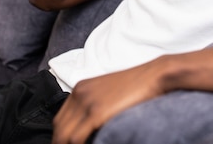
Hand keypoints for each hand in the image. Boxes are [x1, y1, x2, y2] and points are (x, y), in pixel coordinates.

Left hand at [51, 59, 167, 143]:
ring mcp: (87, 102)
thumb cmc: (138, 85)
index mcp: (80, 88)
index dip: (61, 137)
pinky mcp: (96, 112)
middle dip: (61, 143)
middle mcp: (79, 93)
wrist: (154, 75)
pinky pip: (75, 139)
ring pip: (63, 136)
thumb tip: (90, 124)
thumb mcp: (109, 92)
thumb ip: (95, 104)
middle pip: (59, 128)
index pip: (60, 119)